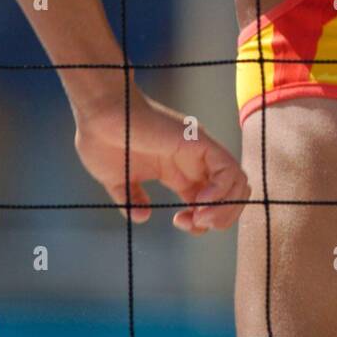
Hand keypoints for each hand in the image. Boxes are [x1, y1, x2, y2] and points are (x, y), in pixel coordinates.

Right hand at [74, 86, 250, 235]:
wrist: (99, 114)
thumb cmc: (103, 139)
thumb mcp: (118, 179)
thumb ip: (130, 198)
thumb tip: (142, 217)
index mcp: (178, 171)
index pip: (208, 202)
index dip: (201, 221)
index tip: (178, 221)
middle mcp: (194, 161)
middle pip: (231, 195)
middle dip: (219, 219)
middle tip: (192, 223)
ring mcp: (199, 150)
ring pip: (238, 183)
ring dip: (224, 209)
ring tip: (199, 217)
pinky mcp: (199, 141)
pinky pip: (228, 169)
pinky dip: (223, 192)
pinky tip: (201, 202)